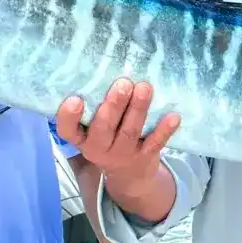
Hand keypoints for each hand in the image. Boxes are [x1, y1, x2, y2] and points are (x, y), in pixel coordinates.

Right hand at [55, 78, 179, 189]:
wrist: (130, 176)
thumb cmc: (107, 140)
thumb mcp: (92, 130)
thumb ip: (94, 107)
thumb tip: (101, 67)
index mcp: (82, 139)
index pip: (68, 130)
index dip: (68, 116)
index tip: (75, 99)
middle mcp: (99, 148)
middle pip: (104, 128)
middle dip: (114, 106)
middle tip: (123, 84)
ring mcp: (124, 153)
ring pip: (130, 131)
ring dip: (138, 109)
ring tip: (144, 87)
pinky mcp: (145, 156)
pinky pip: (155, 143)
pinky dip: (165, 130)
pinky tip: (173, 116)